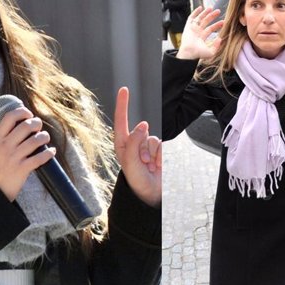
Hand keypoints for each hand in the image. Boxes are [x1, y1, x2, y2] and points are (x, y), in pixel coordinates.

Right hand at [0, 106, 54, 201]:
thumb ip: (6, 135)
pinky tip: (51, 151)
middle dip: (37, 123)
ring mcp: (14, 157)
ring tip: (45, 138)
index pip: (9, 117)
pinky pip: (40, 157)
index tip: (29, 114)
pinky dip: (49, 153)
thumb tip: (25, 120)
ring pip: (36, 140)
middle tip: (39, 127)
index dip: (22, 112)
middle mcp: (5, 146)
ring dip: (44, 137)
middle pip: (26, 126)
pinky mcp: (22, 169)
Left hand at [114, 87, 161, 205]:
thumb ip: (135, 141)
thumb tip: (143, 124)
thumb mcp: (131, 161)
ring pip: (154, 139)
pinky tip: (157, 168)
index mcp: (122, 145)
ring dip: (153, 154)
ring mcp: (147, 148)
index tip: (124, 89)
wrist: (151, 195)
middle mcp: (134, 144)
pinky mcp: (158, 152)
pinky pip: (162, 147)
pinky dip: (161, 157)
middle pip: (142, 132)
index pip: (121, 121)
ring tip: (149, 167)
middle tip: (143, 164)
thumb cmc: (136, 181)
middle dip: (144, 148)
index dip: (123, 105)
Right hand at [176, 6, 223, 60]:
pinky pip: (191, 18)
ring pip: (199, 18)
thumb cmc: (198, 54)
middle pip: (206, 21)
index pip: (211, 29)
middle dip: (212, 16)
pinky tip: (200, 7)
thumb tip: (220, 39)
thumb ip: (216, 46)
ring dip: (205, 12)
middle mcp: (197, 32)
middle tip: (218, 11)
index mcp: (202, 37)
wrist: (189, 52)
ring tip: (211, 7)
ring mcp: (192, 29)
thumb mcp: (211, 52)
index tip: (223, 21)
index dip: (217, 25)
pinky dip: (195, 12)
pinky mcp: (188, 26)